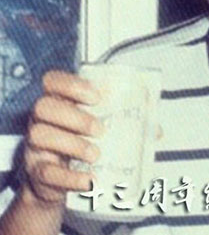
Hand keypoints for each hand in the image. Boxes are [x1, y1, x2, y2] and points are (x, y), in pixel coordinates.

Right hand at [22, 70, 102, 206]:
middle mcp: (38, 120)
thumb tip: (119, 94)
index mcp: (53, 101)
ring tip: (96, 154)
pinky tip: (90, 180)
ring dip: (73, 144)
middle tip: (100, 130)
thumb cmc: (74, 141)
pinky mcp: (36, 173)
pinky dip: (71, 177)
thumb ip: (97, 108)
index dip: (72, 85)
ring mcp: (33, 146)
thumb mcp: (83, 121)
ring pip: (40, 136)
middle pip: (43, 107)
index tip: (97, 98)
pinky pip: (47, 173)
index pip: (51, 81)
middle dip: (75, 116)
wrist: (54, 182)